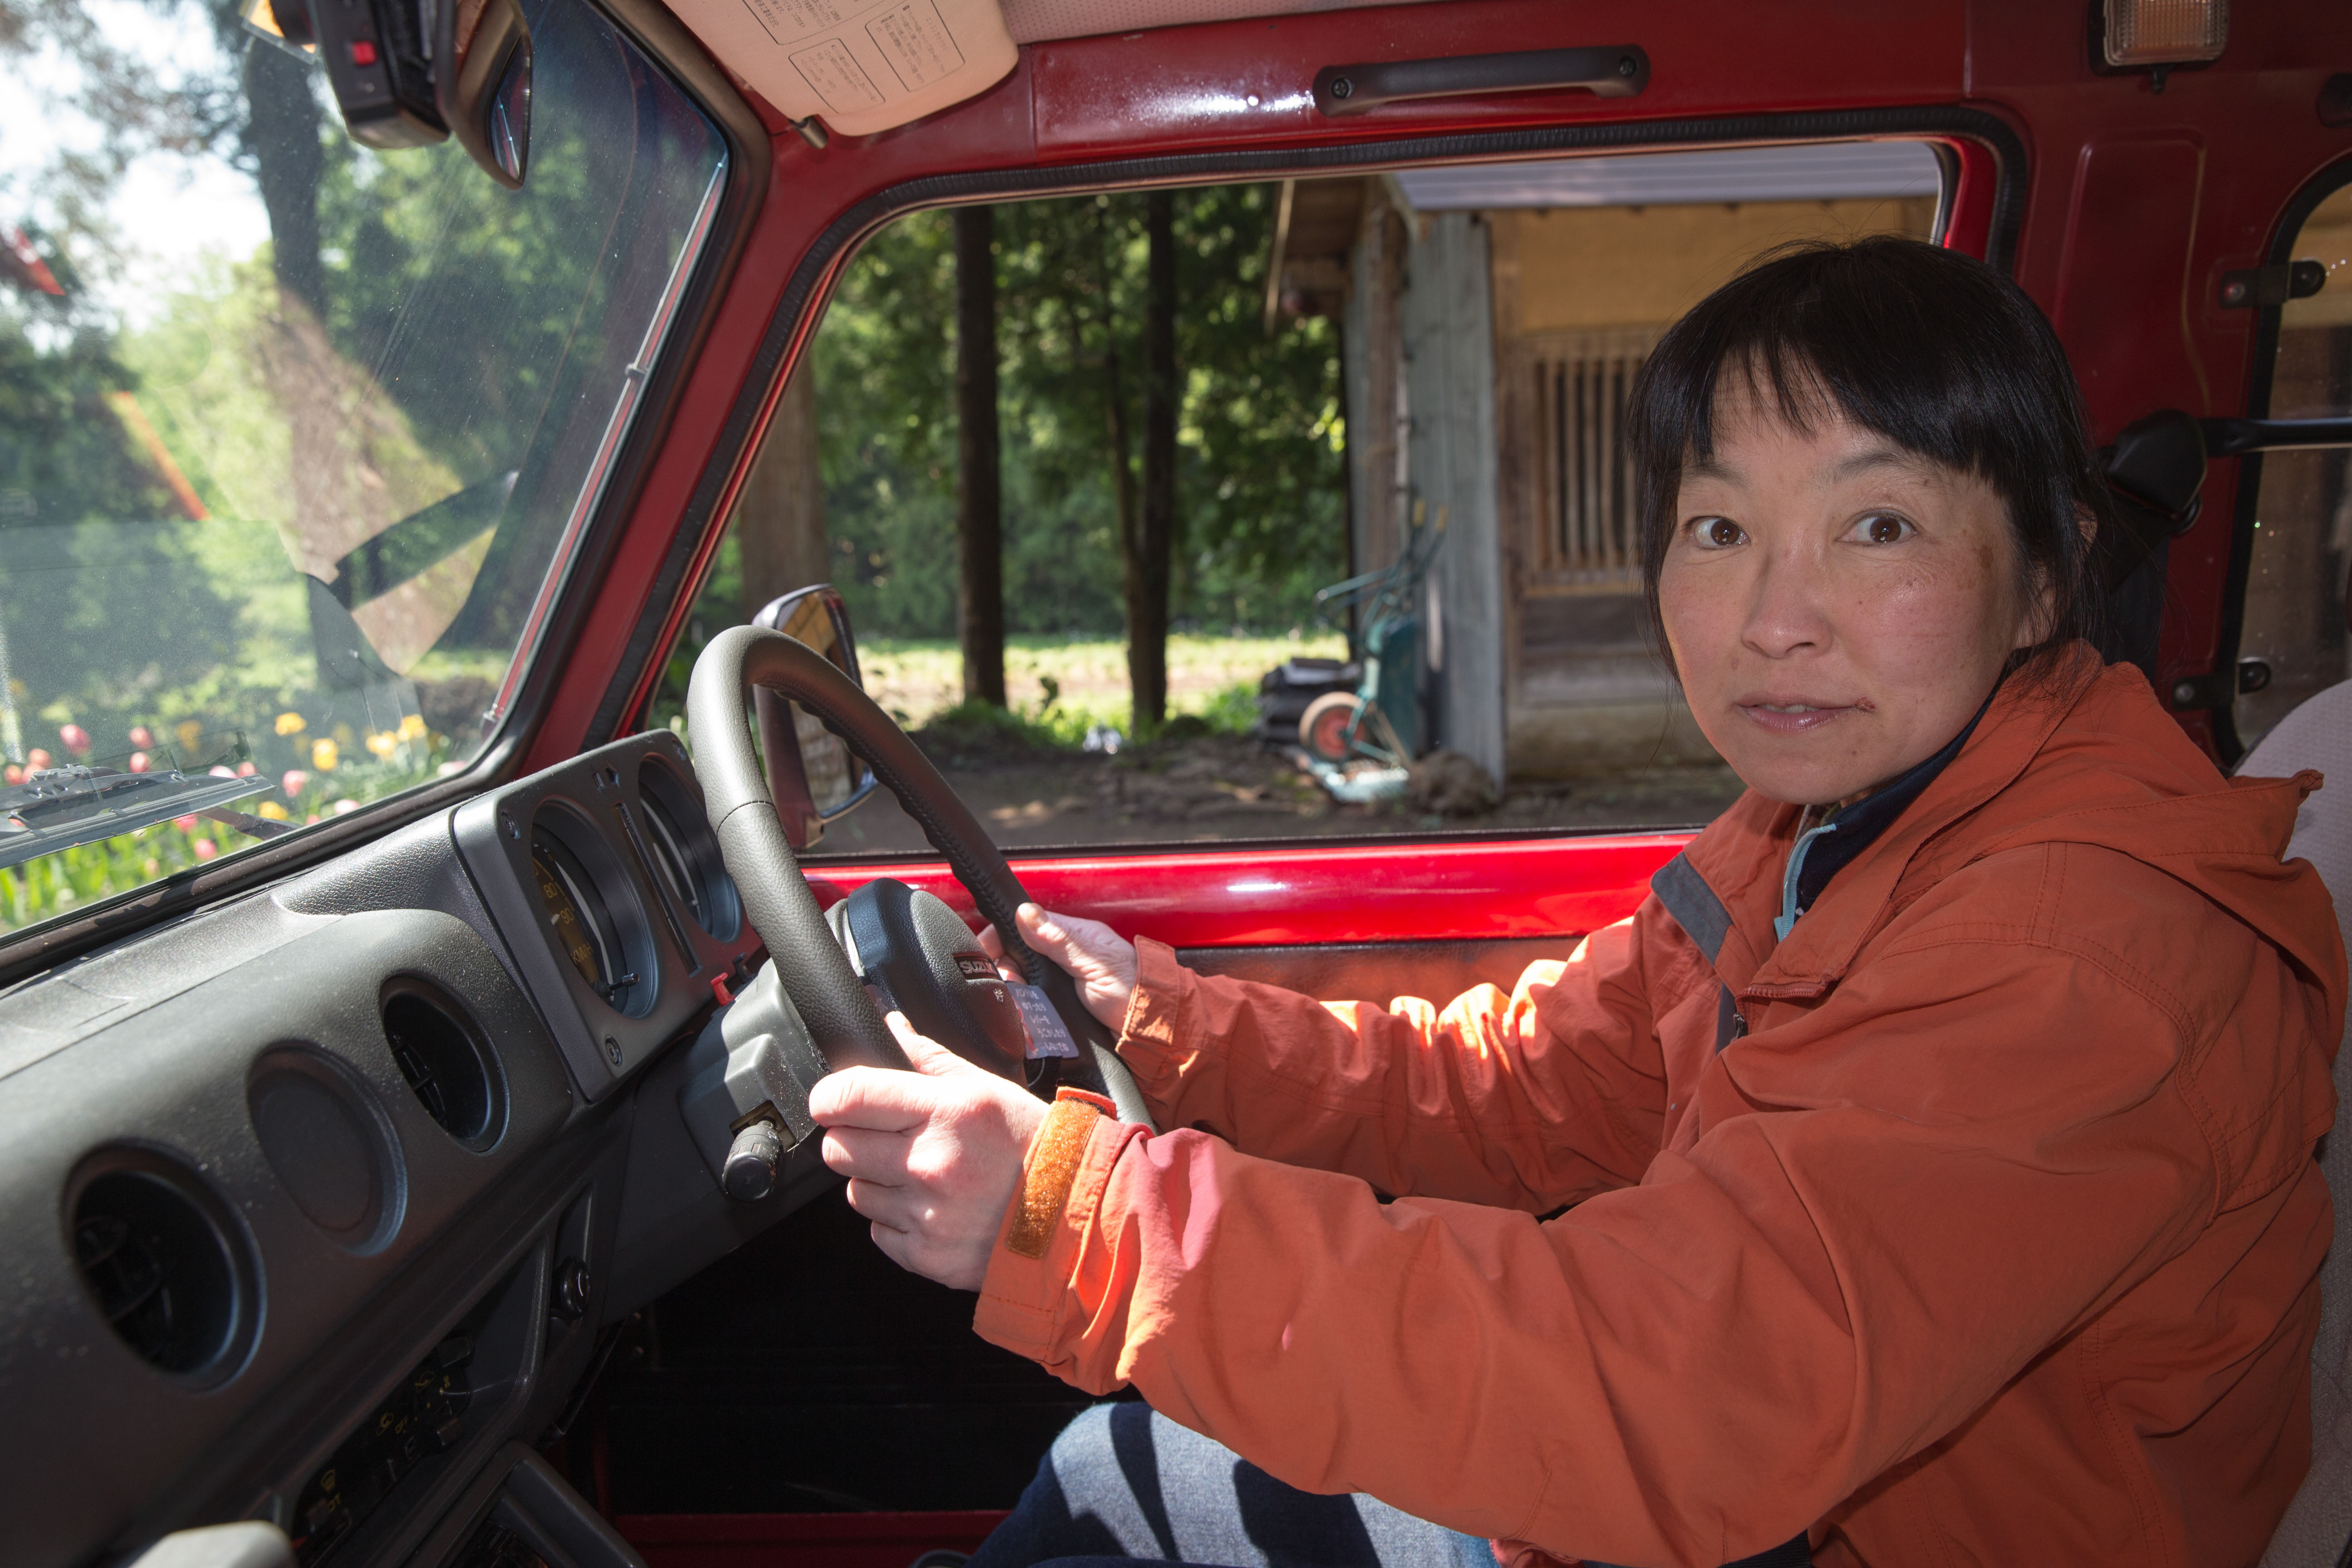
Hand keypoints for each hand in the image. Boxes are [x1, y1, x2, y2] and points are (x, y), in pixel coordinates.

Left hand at [807, 1012, 1046, 1289]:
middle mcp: (931, 1164)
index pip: (848, 1096)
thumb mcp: (987, 1088)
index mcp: (946, 1112)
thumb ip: (929, 1058)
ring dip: (876, 1182)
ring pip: (855, 1193)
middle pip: (838, 1148)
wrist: (1073, 1217)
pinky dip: (896, 1221)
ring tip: (919, 1176)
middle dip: (853, 1139)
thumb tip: (888, 1025)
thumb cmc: (1034, 1147)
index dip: (829, 1096)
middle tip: (885, 1139)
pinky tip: (931, 1208)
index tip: (834, 1100)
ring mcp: (926, 1214)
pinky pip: (878, 1232)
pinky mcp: (925, 1255)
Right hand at [979, 902, 1136, 1030]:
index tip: (985, 957)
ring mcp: (1057, 986)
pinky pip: (1030, 1011)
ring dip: (1012, 998)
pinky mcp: (1058, 1012)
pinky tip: (1024, 1023)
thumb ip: (1060, 938)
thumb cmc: (1133, 989)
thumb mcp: (1095, 961)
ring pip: (1017, 988)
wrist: (1152, 1030)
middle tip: (1009, 987)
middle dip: (1003, 974)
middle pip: (1013, 961)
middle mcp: (1059, 959)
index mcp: (1068, 937)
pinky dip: (1023, 1017)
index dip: (998, 942)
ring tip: (1018, 1006)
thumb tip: (1025, 913)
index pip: (1019, 929)